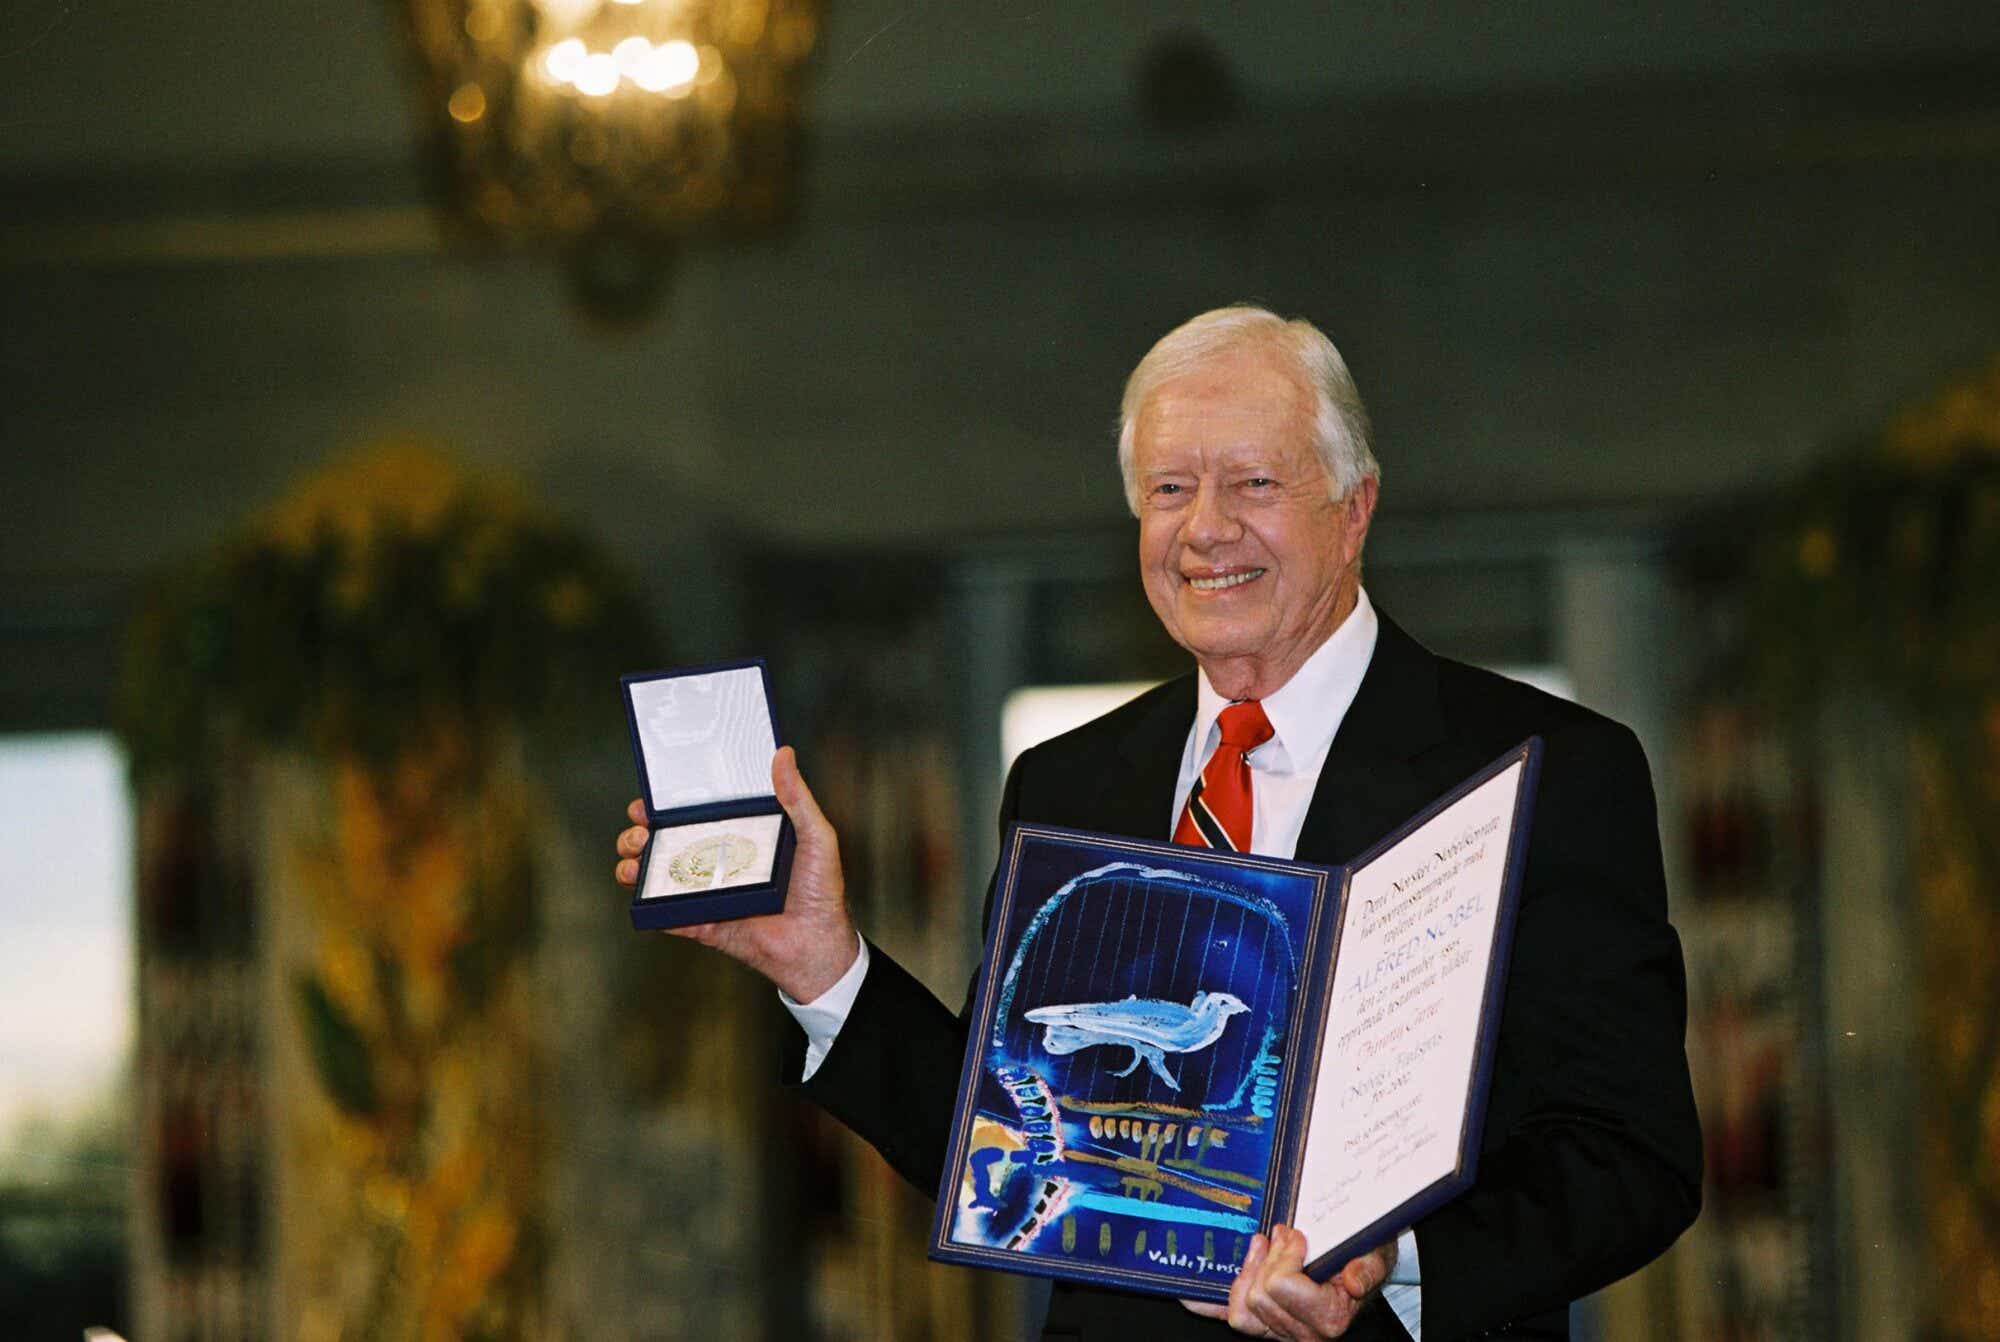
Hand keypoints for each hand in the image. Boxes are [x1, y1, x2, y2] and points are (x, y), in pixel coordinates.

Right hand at [614, 745, 858, 1001]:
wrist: (816, 944)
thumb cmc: (820, 890)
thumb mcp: (815, 835)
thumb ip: (797, 797)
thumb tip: (784, 754)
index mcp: (739, 836)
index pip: (695, 815)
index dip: (667, 806)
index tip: (650, 799)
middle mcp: (718, 862)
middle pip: (666, 843)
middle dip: (640, 834)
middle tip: (641, 830)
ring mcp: (708, 894)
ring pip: (657, 876)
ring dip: (636, 865)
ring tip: (635, 859)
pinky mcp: (703, 923)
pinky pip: (667, 915)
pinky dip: (649, 905)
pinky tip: (643, 891)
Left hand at [1180, 1226, 1396, 1339]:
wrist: (1365, 1263)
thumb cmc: (1367, 1256)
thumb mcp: (1376, 1255)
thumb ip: (1367, 1268)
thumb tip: (1354, 1282)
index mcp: (1329, 1318)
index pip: (1281, 1286)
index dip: (1285, 1255)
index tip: (1295, 1236)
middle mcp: (1304, 1332)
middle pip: (1259, 1295)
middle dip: (1269, 1258)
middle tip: (1281, 1235)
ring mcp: (1282, 1332)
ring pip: (1242, 1310)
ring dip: (1248, 1272)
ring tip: (1261, 1246)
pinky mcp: (1265, 1326)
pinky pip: (1231, 1318)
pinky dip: (1209, 1306)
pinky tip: (1192, 1295)